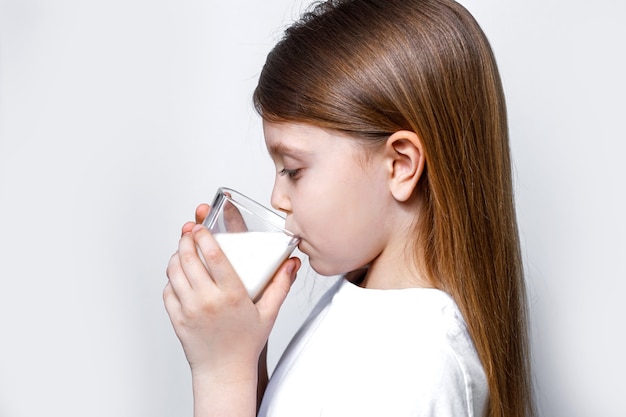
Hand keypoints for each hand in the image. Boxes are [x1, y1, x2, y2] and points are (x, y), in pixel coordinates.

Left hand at [164, 209, 300, 377]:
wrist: (224, 371)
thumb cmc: (247, 343)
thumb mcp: (268, 313)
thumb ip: (281, 286)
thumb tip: (292, 263)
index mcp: (232, 296)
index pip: (214, 257)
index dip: (204, 237)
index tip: (201, 226)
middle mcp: (208, 301)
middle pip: (189, 259)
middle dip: (186, 240)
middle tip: (190, 233)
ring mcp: (189, 310)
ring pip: (174, 272)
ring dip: (176, 256)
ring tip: (184, 250)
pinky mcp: (177, 319)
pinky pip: (168, 291)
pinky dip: (171, 278)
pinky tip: (179, 274)